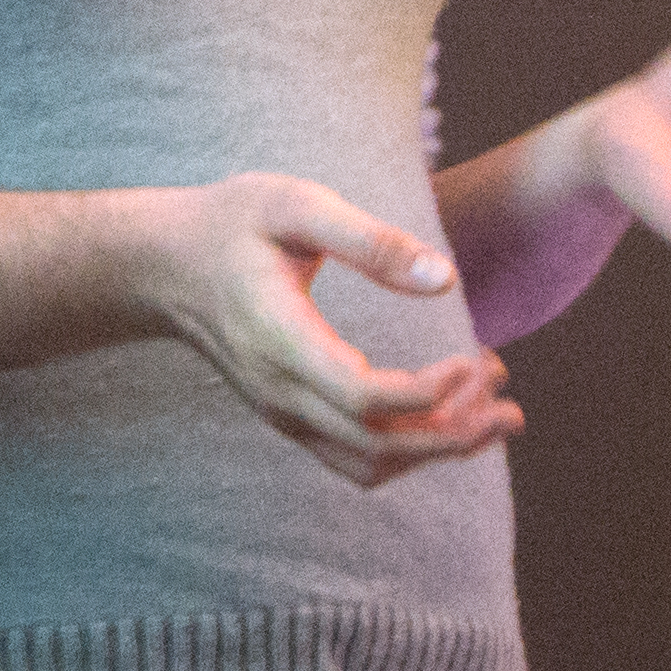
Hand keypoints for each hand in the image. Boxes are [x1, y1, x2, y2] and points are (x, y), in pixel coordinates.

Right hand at [135, 171, 522, 487]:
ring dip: (439, 448)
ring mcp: (282, 412)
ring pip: (370, 464)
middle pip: (378, 444)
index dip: (430, 392)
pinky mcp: (290, 416)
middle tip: (505, 393)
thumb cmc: (233, 222)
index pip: (364, 399)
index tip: (473, 358)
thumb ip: (371, 241)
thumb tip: (446, 280)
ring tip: (498, 411)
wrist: (164, 263)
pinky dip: (411, 449)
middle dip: (454, 429)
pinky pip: (356, 458)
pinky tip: (450, 414)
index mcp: (280, 340)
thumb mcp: (296, 206)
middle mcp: (279, 392)